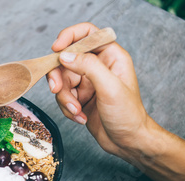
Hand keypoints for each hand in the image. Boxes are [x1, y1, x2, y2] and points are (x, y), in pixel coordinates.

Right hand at [46, 22, 159, 159]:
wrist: (128, 142)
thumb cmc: (128, 115)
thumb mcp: (110, 88)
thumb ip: (88, 67)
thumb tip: (65, 56)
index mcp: (110, 56)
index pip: (86, 33)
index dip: (69, 37)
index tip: (56, 49)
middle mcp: (98, 66)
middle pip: (66, 60)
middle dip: (59, 78)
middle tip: (56, 89)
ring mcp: (88, 82)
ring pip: (61, 81)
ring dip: (65, 98)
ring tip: (77, 111)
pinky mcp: (80, 98)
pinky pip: (63, 97)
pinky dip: (68, 108)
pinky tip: (81, 117)